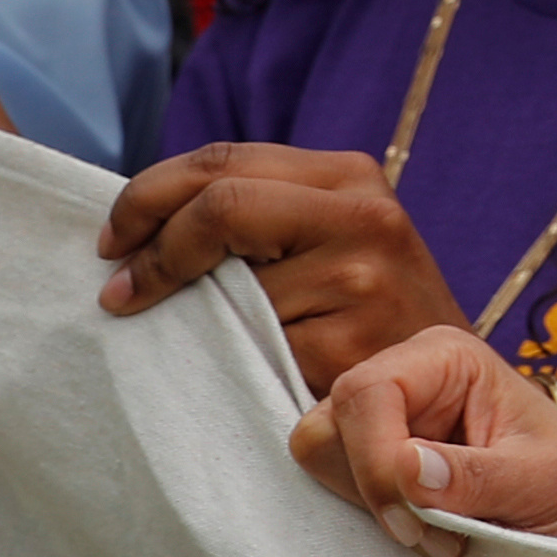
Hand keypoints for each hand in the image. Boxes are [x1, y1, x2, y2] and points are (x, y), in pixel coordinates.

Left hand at [99, 142, 468, 392]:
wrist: (444, 395)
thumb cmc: (363, 316)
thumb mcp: (326, 238)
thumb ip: (258, 214)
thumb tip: (138, 222)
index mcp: (349, 176)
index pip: (221, 162)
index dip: (148, 198)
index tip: (112, 245)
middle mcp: (364, 215)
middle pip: (219, 204)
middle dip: (152, 249)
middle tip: (117, 291)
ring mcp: (360, 279)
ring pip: (226, 283)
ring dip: (191, 316)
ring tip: (194, 337)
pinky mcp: (346, 347)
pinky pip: (248, 346)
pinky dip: (230, 359)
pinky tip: (246, 369)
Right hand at [295, 326, 556, 556]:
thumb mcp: (546, 483)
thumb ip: (478, 476)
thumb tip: (405, 468)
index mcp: (445, 358)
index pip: (366, 393)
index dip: (375, 460)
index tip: (416, 522)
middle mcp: (404, 381)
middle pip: (326, 428)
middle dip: (369, 489)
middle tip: (433, 533)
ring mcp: (381, 425)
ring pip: (320, 464)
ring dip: (370, 511)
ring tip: (440, 535)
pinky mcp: (371, 468)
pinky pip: (330, 493)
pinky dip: (366, 522)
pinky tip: (419, 536)